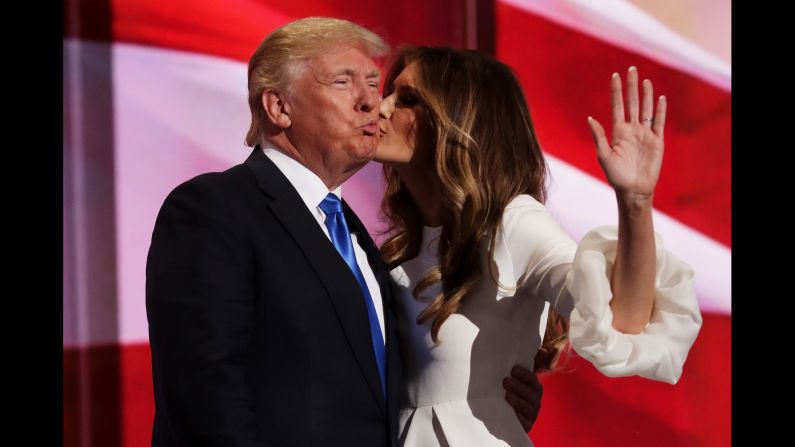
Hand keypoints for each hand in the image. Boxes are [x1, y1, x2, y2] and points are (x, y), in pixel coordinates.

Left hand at [503, 365, 542, 431]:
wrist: (498, 415)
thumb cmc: (509, 391)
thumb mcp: (515, 379)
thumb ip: (525, 365)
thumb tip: (542, 349)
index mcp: (534, 389)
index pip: (534, 381)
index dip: (526, 375)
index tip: (514, 369)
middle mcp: (535, 402)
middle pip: (531, 394)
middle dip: (519, 387)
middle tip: (505, 381)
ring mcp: (531, 415)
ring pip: (528, 408)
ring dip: (518, 401)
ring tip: (506, 395)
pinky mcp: (525, 427)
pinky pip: (524, 424)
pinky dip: (519, 419)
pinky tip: (512, 413)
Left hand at [587, 66, 666, 202]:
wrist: (633, 189)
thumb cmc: (616, 176)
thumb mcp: (604, 155)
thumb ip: (599, 136)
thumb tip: (590, 118)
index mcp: (618, 132)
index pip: (617, 106)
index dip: (616, 91)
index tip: (615, 76)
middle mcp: (631, 130)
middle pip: (631, 103)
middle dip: (631, 86)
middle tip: (631, 69)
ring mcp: (645, 134)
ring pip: (645, 109)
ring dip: (646, 95)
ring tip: (645, 80)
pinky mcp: (656, 141)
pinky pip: (659, 122)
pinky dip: (660, 111)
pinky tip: (660, 98)